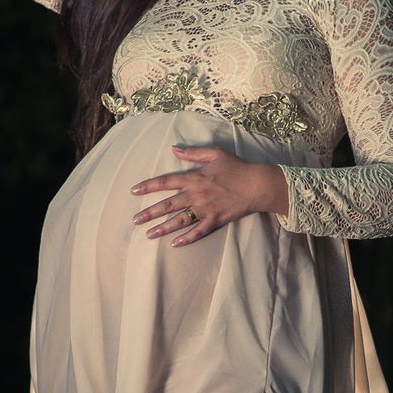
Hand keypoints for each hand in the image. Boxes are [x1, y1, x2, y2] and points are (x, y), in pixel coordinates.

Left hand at [132, 145, 288, 245]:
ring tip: (148, 234)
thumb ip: (193, 152)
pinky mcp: (216, 220)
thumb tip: (174, 149)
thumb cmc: (238, 167)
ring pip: (180, 220)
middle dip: (150, 212)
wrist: (258, 184)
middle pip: (168, 204)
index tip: (134, 190)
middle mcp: (197, 194)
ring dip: (163, 228)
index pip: (166, 182)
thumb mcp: (215, 153)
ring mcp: (206, 209)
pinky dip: (187, 238)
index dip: (148, 186)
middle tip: (135, 219)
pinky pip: (199, 232)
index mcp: (195, 177)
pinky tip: (175, 244)